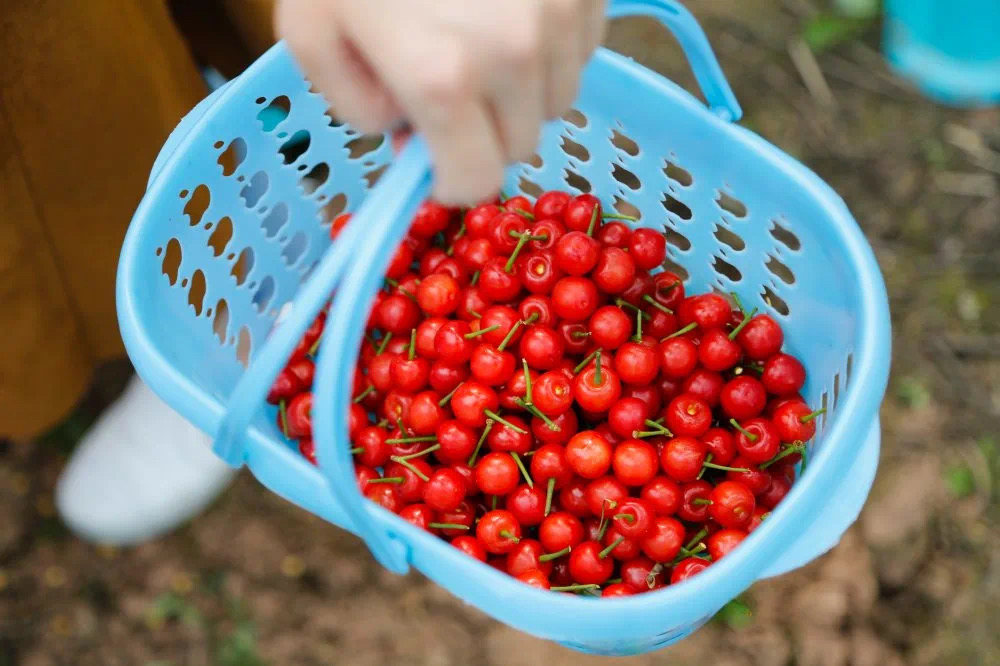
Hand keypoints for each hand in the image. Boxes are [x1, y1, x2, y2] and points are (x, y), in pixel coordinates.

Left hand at [276, 0, 606, 203]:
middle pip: (521, 146)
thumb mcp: (312, 28)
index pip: (475, 183)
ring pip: (559, 98)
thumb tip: (406, 139)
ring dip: (523, 88)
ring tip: (483, 33)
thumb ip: (358, 107)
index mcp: (442, 77)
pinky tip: (513, 4)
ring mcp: (563, 13)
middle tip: (453, 82)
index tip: (436, 153)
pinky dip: (553, 43)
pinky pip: (584, 47)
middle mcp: (517, 54)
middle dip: (484, 131)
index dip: (449, 176)